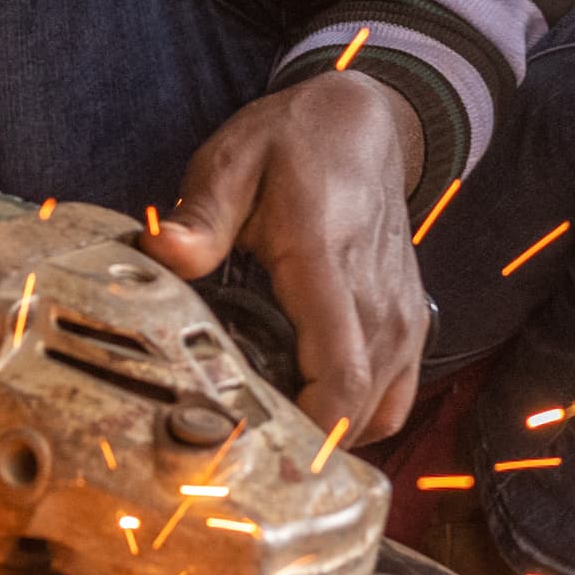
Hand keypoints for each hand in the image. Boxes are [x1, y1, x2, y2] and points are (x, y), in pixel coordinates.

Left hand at [141, 71, 429, 440]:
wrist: (366, 125)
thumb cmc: (295, 144)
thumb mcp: (232, 162)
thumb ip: (200, 216)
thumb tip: (163, 251)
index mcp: (327, 260)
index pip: (341, 374)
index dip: (305, 429)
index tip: (250, 448)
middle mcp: (376, 298)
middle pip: (357, 409)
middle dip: (300, 444)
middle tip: (234, 449)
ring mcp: (402, 314)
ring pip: (378, 412)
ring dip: (326, 433)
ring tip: (264, 431)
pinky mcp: (411, 324)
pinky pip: (395, 400)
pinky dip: (359, 420)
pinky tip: (307, 409)